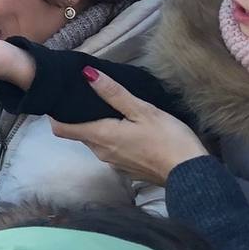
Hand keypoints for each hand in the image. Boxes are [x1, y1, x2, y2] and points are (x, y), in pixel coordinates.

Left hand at [50, 68, 208, 186]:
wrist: (192, 174)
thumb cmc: (168, 139)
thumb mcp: (142, 111)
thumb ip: (114, 93)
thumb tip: (87, 74)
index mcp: (100, 137)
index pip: (61, 129)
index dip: (56, 114)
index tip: (60, 98)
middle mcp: (100, 152)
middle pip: (77, 132)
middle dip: (77, 115)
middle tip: (85, 94)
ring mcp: (113, 162)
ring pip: (94, 140)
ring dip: (95, 125)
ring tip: (104, 106)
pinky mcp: (126, 167)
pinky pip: (109, 148)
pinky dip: (109, 136)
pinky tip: (123, 124)